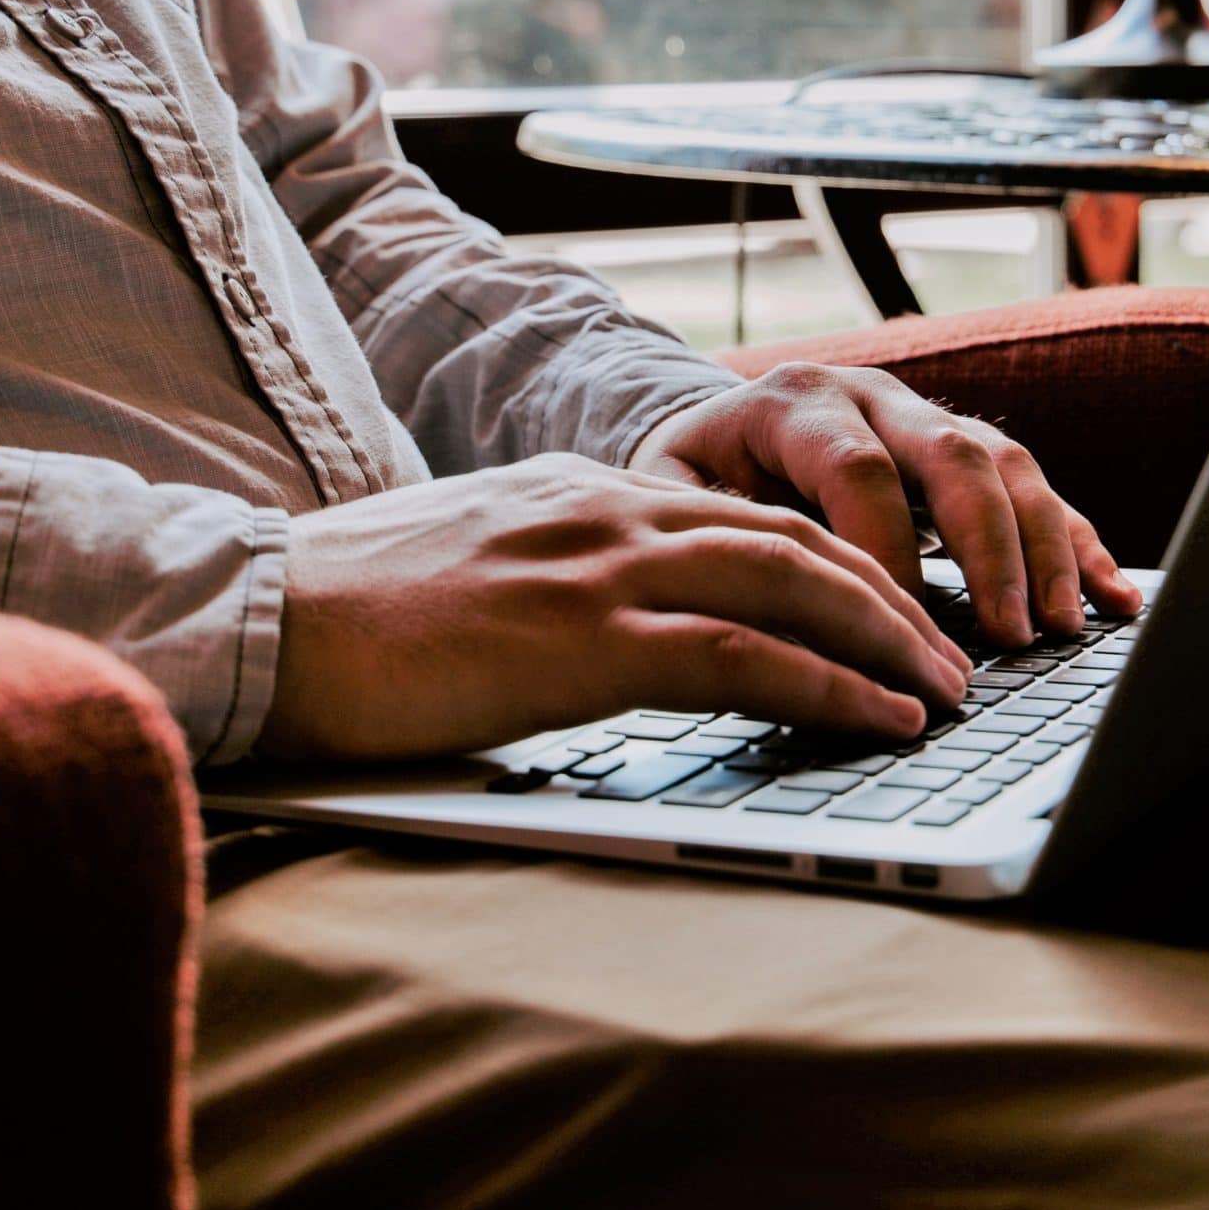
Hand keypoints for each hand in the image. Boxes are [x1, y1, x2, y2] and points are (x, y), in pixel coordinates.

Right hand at [262, 455, 973, 761]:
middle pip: (789, 537)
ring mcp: (595, 568)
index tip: (878, 610)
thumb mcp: (465, 567)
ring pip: (790, 582)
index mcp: (575, 493)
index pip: (734, 516)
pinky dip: (829, 683)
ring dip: (887, 637)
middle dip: (888, 594)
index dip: (825, 562)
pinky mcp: (580, 642)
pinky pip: (742, 656)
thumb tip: (594, 624)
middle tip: (950, 653)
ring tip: (945, 691)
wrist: (257, 616)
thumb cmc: (340, 611)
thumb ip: (544, 575)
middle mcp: (602, 511)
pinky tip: (880, 716)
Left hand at [629, 365, 1141, 648]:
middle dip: (988, 549)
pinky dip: (1076, 543)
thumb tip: (762, 605)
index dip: (885, 551)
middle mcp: (870, 397)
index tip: (895, 629)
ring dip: (1043, 550)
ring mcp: (924, 417)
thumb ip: (714, 533)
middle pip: (951, 455)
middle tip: (1007, 634)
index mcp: (794, 403)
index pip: (855, 470)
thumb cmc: (690, 478)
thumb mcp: (671, 497)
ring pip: (1005, 466)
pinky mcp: (963, 451)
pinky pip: (1034, 489)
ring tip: (1060, 627)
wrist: (709, 431)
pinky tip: (1111, 595)